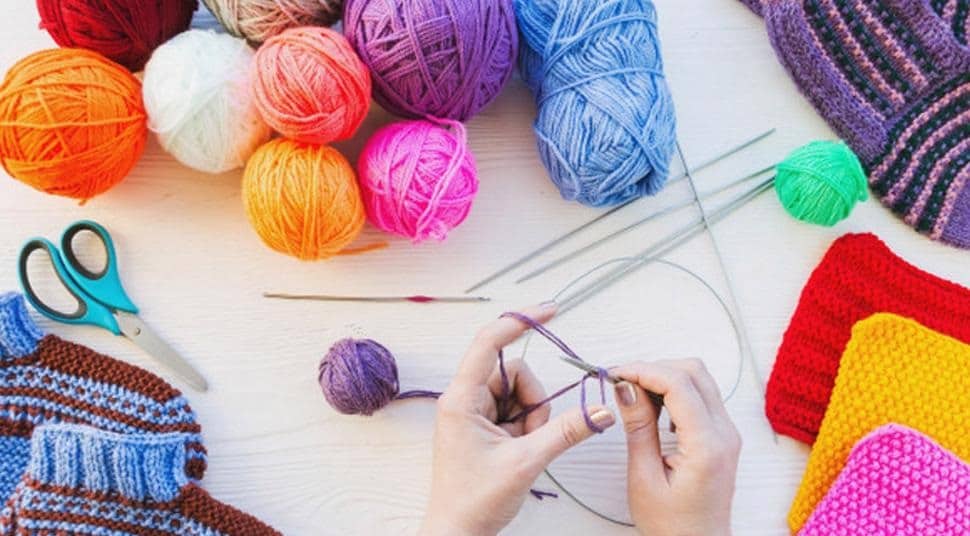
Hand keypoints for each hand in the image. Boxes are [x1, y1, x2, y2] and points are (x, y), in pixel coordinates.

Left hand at [419, 303, 615, 535]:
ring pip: (519, 392)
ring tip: (523, 448)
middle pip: (513, 372)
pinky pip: (516, 410)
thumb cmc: (474, 501)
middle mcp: (464, 399)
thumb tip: (601, 409)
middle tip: (532, 434)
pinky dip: (528, 426)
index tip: (551, 309)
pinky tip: (520, 450)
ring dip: (532, 416)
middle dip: (533, 399)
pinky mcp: (484, 426)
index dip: (520, 321)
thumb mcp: (526, 462)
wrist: (457, 534)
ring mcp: (474, 413)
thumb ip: (566, 431)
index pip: (490, 342)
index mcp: (462, 399)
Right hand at [612, 359, 740, 535]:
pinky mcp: (722, 434)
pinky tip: (653, 408)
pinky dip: (675, 390)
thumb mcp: (645, 478)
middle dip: (654, 368)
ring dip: (664, 377)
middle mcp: (725, 433)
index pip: (678, 384)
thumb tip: (625, 387)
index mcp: (707, 446)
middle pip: (694, 371)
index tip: (613, 374)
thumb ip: (638, 427)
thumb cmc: (671, 526)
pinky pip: (701, 395)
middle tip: (621, 383)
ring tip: (634, 395)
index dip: (643, 370)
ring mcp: (727, 432)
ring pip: (699, 379)